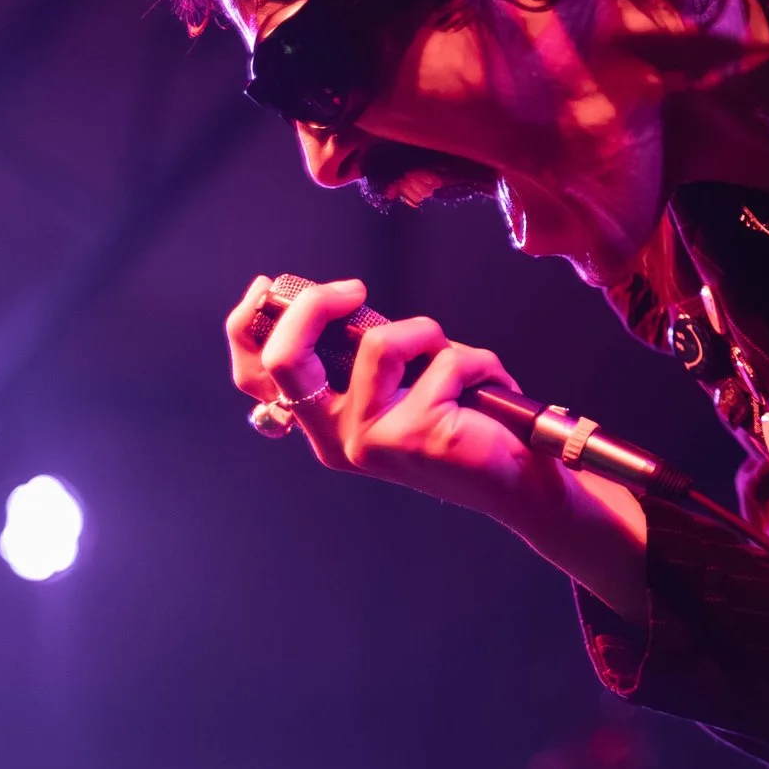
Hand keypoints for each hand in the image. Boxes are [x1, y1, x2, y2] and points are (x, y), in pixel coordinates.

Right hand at [224, 275, 648, 618]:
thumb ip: (365, 352)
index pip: (258, 376)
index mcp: (323, 422)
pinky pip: (445, 361)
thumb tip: (342, 301)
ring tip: (461, 364)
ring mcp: (371, 441)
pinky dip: (479, 362)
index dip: (249, 325)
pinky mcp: (414, 436)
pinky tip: (490, 390)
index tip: (269, 286)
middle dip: (314, 306)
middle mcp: (335, 437)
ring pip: (380, 343)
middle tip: (354, 289)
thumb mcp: (403, 380)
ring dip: (431, 335)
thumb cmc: (464, 421)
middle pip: (286, 358)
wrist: (519, 482)